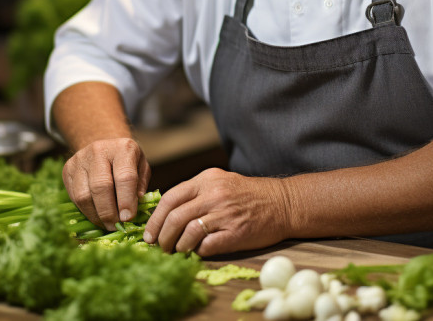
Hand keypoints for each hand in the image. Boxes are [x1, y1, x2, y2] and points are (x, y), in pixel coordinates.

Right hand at [62, 138, 150, 230]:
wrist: (104, 145)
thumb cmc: (126, 160)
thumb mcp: (141, 167)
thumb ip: (141, 184)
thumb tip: (136, 203)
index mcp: (123, 148)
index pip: (125, 177)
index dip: (126, 201)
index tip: (128, 218)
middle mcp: (99, 150)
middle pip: (101, 187)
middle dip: (109, 212)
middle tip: (117, 226)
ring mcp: (80, 160)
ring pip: (84, 195)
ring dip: (97, 215)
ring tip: (108, 224)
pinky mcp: (67, 170)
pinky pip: (75, 197)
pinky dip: (87, 211)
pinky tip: (97, 216)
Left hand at [143, 168, 289, 256]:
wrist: (283, 203)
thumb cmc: (249, 195)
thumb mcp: (220, 182)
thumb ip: (196, 193)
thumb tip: (167, 212)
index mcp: (206, 180)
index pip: (170, 198)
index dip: (155, 219)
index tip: (150, 233)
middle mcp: (214, 194)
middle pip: (174, 218)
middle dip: (162, 237)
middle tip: (160, 247)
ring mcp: (225, 214)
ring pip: (187, 233)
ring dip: (178, 247)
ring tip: (177, 252)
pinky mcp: (236, 233)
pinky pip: (206, 246)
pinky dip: (197, 252)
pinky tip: (197, 253)